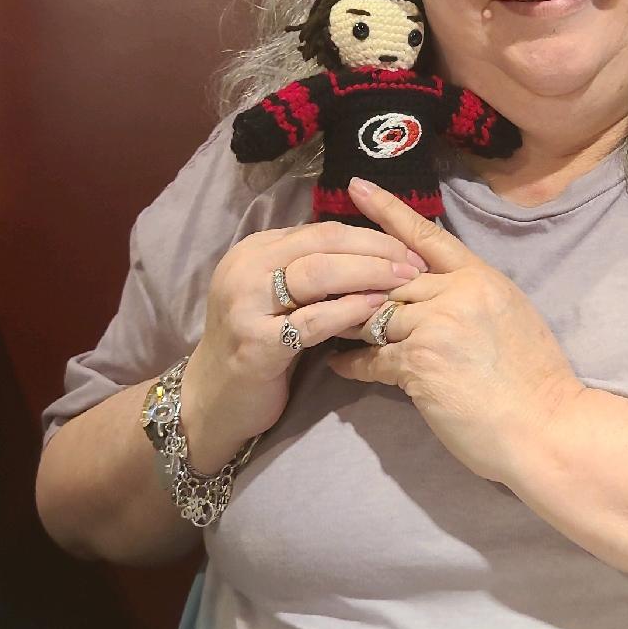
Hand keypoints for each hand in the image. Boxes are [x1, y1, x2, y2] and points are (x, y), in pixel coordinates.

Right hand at [181, 220, 426, 467]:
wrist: (214, 398)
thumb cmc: (258, 342)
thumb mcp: (277, 295)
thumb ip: (310, 269)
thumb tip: (372, 248)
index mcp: (255, 250)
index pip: (322, 230)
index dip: (369, 235)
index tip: (407, 247)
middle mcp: (246, 269)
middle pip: (323, 244)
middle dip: (375, 249)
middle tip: (413, 262)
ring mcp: (246, 305)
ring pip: (317, 274)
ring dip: (368, 273)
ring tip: (403, 281)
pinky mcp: (256, 344)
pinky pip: (312, 320)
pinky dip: (347, 311)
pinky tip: (374, 309)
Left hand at [328, 177, 585, 486]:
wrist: (546, 426)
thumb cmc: (534, 379)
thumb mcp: (510, 315)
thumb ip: (471, 296)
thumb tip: (436, 290)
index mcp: (481, 277)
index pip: (426, 236)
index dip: (389, 211)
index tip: (357, 188)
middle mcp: (457, 293)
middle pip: (389, 276)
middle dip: (356, 280)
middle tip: (321, 277)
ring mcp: (437, 326)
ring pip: (375, 314)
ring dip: (350, 323)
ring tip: (323, 323)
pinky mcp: (419, 364)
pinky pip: (372, 358)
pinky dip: (353, 363)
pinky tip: (338, 365)